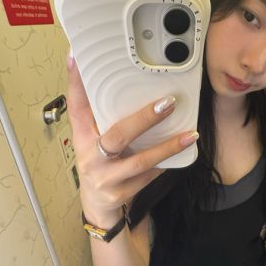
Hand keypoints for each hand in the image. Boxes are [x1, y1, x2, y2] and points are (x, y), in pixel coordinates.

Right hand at [66, 51, 197, 224]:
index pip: (77, 107)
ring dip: (167, 147)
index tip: (77, 57)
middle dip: (144, 118)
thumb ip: (102, 118)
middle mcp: (91, 157)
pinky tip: (179, 152)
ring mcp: (106, 178)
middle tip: (168, 102)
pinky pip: (149, 176)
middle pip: (118, 135)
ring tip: (189, 134)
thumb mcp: (94, 142)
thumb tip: (122, 86)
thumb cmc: (100, 166)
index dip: (76, 83)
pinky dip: (165, 163)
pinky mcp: (121, 194)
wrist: (98, 208)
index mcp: (83, 138)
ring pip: (140, 161)